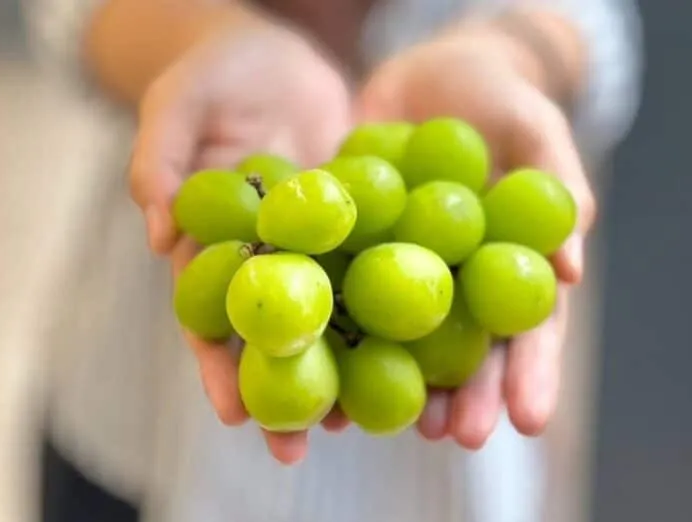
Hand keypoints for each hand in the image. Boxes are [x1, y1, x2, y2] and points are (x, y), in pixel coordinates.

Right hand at [128, 18, 352, 463]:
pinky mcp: (359, 224)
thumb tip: (157, 231)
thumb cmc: (212, 73)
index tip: (233, 412)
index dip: (217, 364)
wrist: (275, 51)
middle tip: (300, 446)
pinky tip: (418, 344)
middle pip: (270, 332)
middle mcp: (264, 256)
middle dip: (282, 389)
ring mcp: (314, 246)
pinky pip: (375, 267)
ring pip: (328, 315)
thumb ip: (159, 156)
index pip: (207, 314)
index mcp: (212, 243)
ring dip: (342, 367)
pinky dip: (392, 307)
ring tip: (366, 420)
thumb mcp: (179, 102)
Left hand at [356, 28, 595, 448]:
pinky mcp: (347, 251)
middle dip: (463, 395)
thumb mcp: (532, 126)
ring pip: (397, 336)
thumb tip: (571, 265)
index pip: (525, 326)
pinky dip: (326, 330)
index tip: (527, 419)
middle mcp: (453, 280)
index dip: (528, 372)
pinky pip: (337, 294)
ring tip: (384, 423)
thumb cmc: (496, 97)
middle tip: (457, 437)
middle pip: (462, 347)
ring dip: (392, 382)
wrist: (425, 75)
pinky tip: (316, 366)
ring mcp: (398, 270)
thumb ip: (555, 182)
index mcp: (505, 263)